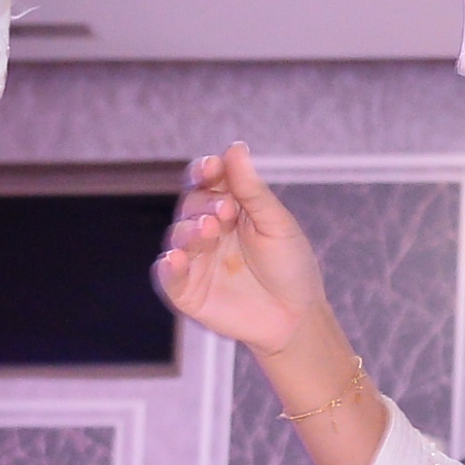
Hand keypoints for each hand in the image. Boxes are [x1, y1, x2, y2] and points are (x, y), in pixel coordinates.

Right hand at [155, 148, 335, 362]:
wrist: (296, 317)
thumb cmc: (290, 266)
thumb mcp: (277, 224)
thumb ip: (252, 190)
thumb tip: (235, 148)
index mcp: (229, 206)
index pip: (208, 181)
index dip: (206, 171)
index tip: (212, 166)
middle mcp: (207, 229)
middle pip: (190, 205)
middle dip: (204, 205)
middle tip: (225, 212)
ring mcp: (195, 259)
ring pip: (177, 236)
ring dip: (190, 231)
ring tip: (210, 231)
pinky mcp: (186, 290)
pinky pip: (168, 276)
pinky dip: (168, 267)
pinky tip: (175, 258)